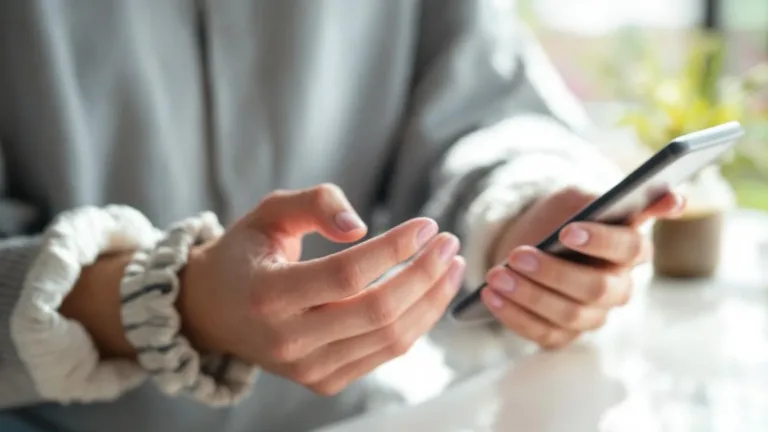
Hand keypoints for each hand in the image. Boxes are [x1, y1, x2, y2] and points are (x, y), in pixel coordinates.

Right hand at [179, 184, 464, 394]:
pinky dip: (416, 323)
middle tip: (449, 243)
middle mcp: (287, 340)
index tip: (427, 225)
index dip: (394, 250)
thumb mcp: (268, 213)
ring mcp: (307, 369)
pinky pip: (384, 353)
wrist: (215, 312)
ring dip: (431, 300)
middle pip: (377, 311)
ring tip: (452, 265)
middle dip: (424, 274)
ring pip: (389, 338)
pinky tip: (430, 293)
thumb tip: (360, 227)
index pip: (346, 275)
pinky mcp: (324, 381)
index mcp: (268, 295)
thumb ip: (314, 203)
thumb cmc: (246, 254)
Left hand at [482, 187, 683, 348]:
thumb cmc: (562, 217)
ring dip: (528, 295)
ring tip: (496, 276)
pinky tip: (489, 296)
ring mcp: (592, 315)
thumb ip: (608, 199)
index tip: (568, 232)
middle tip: (517, 256)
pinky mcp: (563, 334)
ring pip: (567, 315)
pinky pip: (541, 333)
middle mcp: (617, 288)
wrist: (532, 240)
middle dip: (553, 273)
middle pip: (595, 289)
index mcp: (631, 249)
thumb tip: (674, 200)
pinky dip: (513, 315)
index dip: (601, 241)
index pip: (628, 248)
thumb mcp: (578, 198)